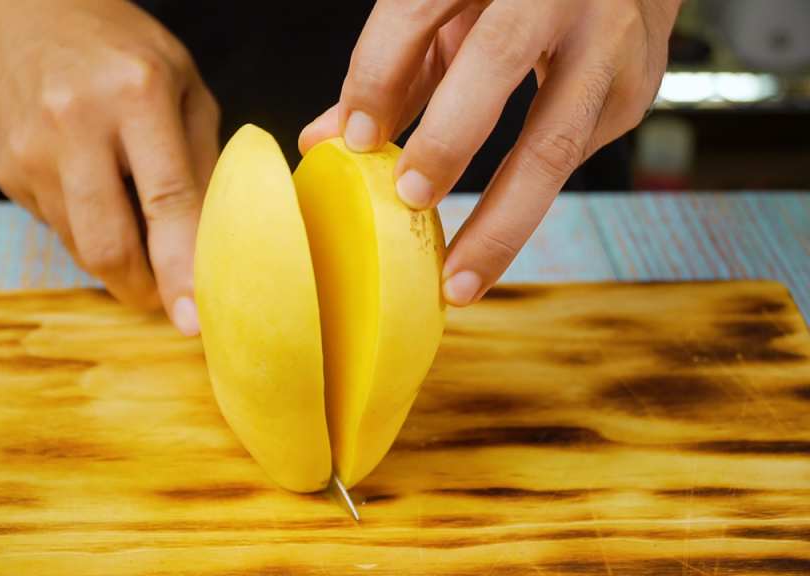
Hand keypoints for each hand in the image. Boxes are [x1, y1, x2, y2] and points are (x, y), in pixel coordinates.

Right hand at [0, 0, 218, 335]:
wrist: (15, 11)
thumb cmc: (114, 44)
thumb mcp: (181, 80)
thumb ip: (203, 157)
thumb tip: (217, 239)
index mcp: (136, 94)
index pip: (167, 201)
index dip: (182, 268)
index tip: (194, 318)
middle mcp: (76, 124)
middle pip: (109, 246)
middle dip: (143, 289)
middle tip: (166, 295)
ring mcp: (30, 151)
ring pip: (80, 247)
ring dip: (117, 260)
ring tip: (133, 225)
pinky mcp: (3, 170)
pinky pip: (55, 227)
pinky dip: (85, 230)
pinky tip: (93, 190)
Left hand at [300, 0, 679, 305]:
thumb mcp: (451, 4)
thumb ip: (393, 63)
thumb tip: (324, 140)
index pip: (419, 6)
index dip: (380, 71)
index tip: (351, 139)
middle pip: (498, 62)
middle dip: (446, 141)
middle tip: (408, 201)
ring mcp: (615, 40)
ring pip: (555, 144)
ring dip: (502, 223)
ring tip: (460, 280)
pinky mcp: (637, 90)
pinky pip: (571, 156)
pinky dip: (525, 201)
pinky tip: (495, 238)